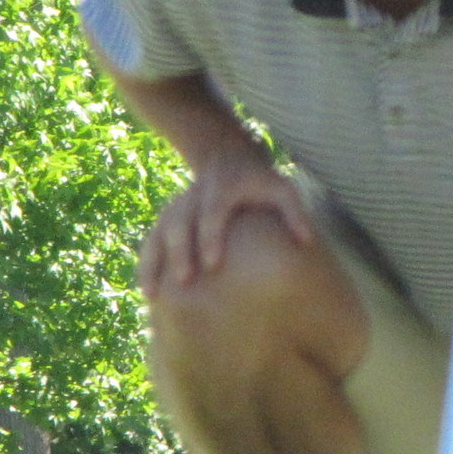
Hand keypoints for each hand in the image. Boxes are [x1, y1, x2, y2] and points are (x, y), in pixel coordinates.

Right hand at [135, 147, 312, 301]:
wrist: (227, 159)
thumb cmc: (260, 182)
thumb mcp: (282, 189)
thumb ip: (294, 212)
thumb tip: (306, 241)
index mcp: (221, 187)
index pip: (212, 212)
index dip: (209, 236)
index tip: (212, 264)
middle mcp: (193, 196)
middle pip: (179, 222)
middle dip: (179, 252)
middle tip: (184, 281)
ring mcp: (177, 206)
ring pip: (158, 232)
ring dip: (154, 262)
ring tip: (154, 294)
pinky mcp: (167, 217)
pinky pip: (151, 240)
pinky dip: (147, 264)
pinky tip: (148, 292)